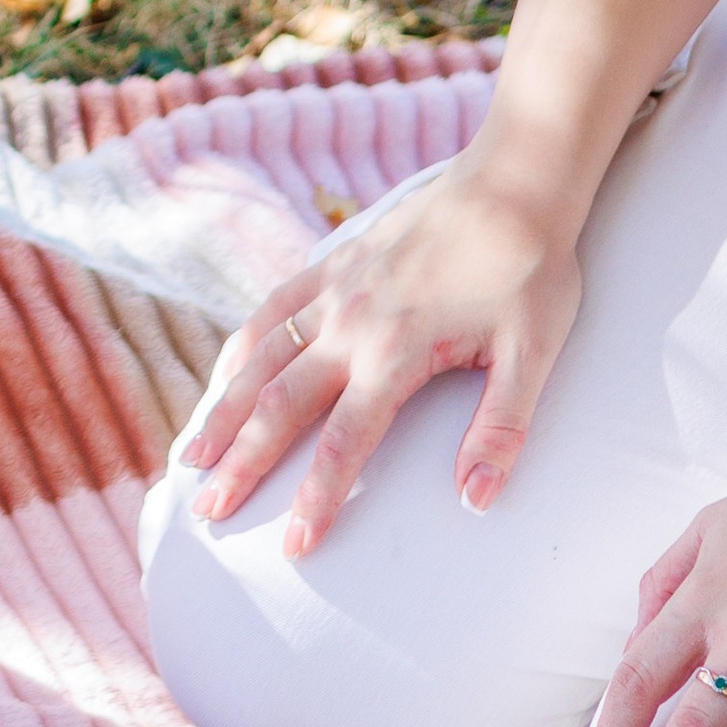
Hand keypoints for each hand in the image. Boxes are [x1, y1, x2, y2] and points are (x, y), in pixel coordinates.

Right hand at [181, 159, 584, 556]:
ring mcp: (334, 289)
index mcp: (396, 351)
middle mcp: (350, 323)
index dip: (315, 498)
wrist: (515, 180)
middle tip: (209, 512)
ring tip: (192, 457)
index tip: (292, 547)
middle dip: (242, 464)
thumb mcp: (534, 353)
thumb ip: (500, 429)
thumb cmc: (531, 270)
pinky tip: (223, 376)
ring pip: (259, 358)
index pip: (345, 442)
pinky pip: (271, 309)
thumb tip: (474, 501)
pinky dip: (241, 347)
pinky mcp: (333, 262)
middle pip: (278, 405)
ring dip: (223, 411)